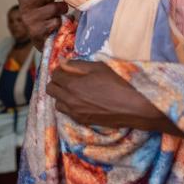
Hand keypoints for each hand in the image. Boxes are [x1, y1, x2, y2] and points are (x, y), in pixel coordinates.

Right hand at [17, 0, 67, 48]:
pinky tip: (60, 20)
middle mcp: (24, 8)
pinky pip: (55, 21)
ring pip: (52, 8)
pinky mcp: (37, 32)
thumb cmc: (43, 13)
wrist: (40, 38)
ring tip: (63, 8)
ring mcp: (29, 20)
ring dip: (62, 7)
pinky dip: (61, 20)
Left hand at [49, 61, 183, 135]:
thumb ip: (77, 65)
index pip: (55, 75)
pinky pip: (67, 113)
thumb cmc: (118, 83)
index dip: (60, 69)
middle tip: (68, 77)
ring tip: (74, 90)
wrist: (133, 107)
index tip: (67, 67)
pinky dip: (69, 106)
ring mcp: (75, 112)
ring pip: (57, 103)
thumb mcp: (98, 67)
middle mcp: (69, 100)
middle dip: (57, 81)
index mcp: (72, 85)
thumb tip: (62, 62)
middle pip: (51, 89)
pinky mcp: (82, 121)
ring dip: (61, 95)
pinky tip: (80, 101)